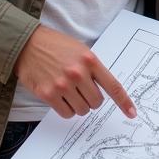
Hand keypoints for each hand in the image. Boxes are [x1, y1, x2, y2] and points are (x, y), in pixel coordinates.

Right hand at [13, 24, 135, 119]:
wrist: (27, 44)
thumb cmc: (55, 46)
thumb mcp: (80, 50)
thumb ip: (92, 68)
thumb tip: (103, 88)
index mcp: (90, 60)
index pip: (112, 86)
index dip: (124, 102)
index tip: (132, 113)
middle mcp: (78, 73)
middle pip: (96, 102)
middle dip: (92, 100)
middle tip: (82, 90)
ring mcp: (63, 85)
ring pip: (82, 110)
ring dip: (79, 105)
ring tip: (69, 92)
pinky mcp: (48, 94)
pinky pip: (66, 113)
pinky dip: (66, 110)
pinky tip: (60, 98)